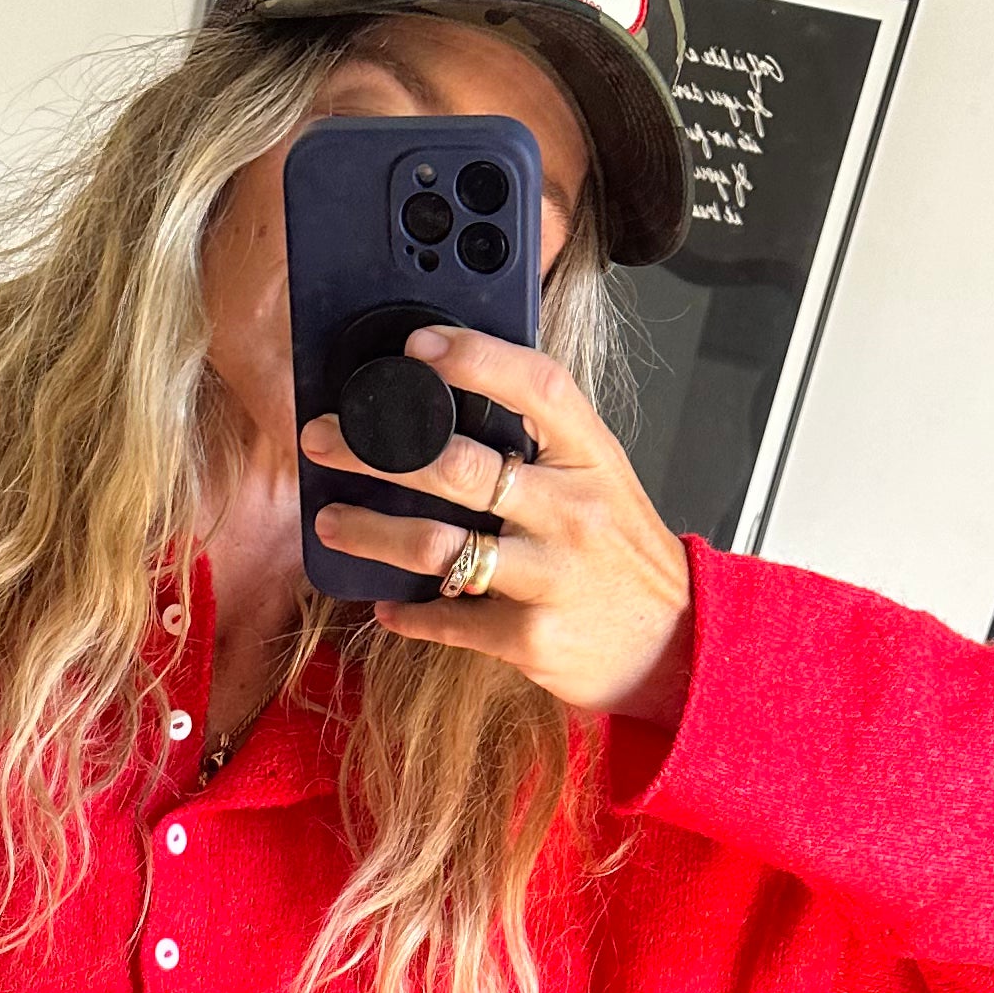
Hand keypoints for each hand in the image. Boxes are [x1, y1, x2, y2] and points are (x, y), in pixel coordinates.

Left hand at [303, 327, 694, 726]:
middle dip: (375, 450)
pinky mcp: (528, 636)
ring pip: (437, 545)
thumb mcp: (601, 480)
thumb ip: (544, 444)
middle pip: (457, 466)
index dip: (475, 358)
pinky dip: (406, 613)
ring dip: (369, 533)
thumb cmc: (620, 556)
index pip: (536, 387)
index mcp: (592, 457)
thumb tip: (455, 403)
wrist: (671, 645)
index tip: (416, 347)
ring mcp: (549, 575)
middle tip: (322, 439)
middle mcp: (571, 510)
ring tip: (331, 523)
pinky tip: (384, 604)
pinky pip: (447, 618)